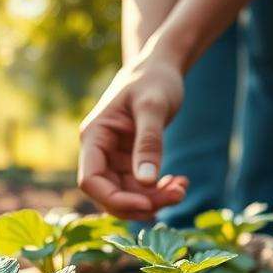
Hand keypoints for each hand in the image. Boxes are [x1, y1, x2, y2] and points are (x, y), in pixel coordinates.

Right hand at [78, 56, 187, 219]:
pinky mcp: (129, 162)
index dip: (115, 199)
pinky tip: (180, 182)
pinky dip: (159, 191)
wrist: (160, 69)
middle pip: (110, 194)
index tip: (148, 204)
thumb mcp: (152, 107)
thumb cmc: (153, 80)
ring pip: (128, 195)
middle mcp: (99, 151)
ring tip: (182, 188)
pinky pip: (140, 188)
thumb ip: (148, 143)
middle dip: (142, 202)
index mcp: (94, 137)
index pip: (91, 181)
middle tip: (177, 195)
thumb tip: (146, 182)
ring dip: (155, 200)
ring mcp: (113, 159)